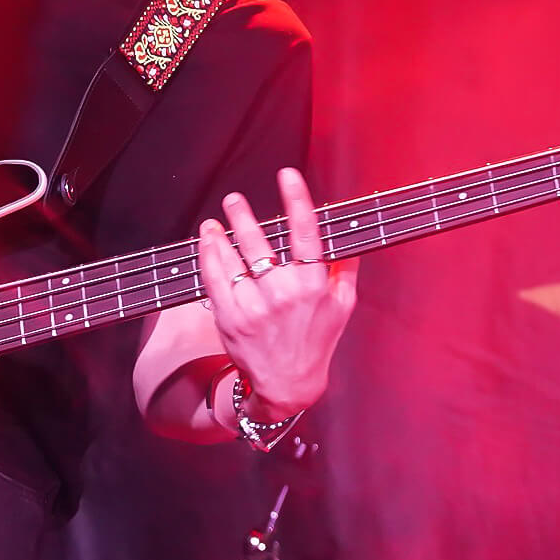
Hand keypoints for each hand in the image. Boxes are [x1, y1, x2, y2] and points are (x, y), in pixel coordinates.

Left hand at [195, 167, 358, 419]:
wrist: (288, 385)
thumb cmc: (317, 341)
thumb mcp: (342, 306)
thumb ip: (345, 269)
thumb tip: (351, 236)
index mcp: (314, 285)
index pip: (306, 233)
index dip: (297, 200)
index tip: (288, 174)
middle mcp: (284, 294)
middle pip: (260, 242)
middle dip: (243, 215)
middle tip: (234, 199)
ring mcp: (255, 307)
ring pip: (233, 259)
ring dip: (221, 234)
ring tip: (216, 220)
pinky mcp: (231, 319)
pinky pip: (215, 280)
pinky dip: (209, 256)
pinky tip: (208, 241)